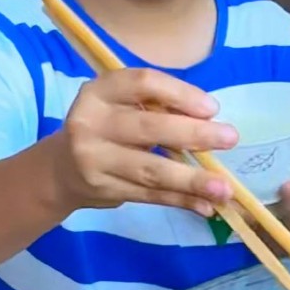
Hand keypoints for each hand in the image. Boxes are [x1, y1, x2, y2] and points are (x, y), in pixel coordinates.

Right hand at [48, 68, 239, 213]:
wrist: (60, 169)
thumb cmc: (105, 127)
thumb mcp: (120, 105)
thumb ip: (156, 106)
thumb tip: (210, 122)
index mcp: (100, 91)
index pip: (143, 83)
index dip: (180, 93)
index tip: (211, 108)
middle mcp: (91, 123)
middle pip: (149, 128)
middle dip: (194, 134)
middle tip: (230, 138)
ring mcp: (94, 160)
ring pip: (151, 170)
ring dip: (192, 180)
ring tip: (224, 188)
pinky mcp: (103, 190)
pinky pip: (149, 195)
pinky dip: (180, 200)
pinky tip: (205, 205)